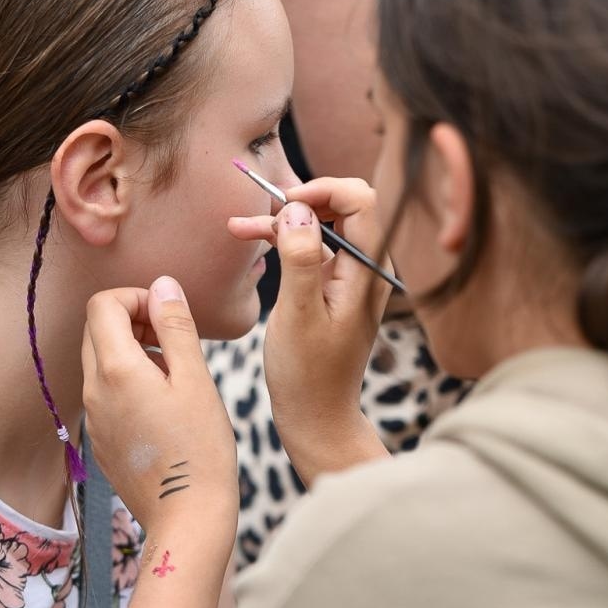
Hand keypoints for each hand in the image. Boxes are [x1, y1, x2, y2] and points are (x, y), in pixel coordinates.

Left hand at [81, 277, 237, 538]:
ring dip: (133, 351)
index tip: (168, 316)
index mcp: (115, 370)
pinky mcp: (102, 440)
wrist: (187, 517)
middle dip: (132, 321)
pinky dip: (130, 382)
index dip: (136, 297)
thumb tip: (163, 284)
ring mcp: (94, 418)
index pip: (103, 304)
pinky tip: (165, 406)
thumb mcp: (196, 379)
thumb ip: (176, 326)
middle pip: (97, 329)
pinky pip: (106, 393)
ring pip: (101, 362)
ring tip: (175, 374)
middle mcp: (94, 391)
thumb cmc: (201, 448)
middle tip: (173, 340)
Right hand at [227, 179, 390, 483]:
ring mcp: (350, 279)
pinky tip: (250, 239)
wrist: (316, 418)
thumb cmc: (307, 374)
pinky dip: (283, 243)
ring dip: (284, 222)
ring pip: (322, 227)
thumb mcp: (298, 315)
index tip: (286, 203)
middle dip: (302, 201)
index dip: (323, 190)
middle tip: (262, 212)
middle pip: (344, 207)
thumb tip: (299, 210)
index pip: (362, 200)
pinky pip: (312, 251)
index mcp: (367, 272)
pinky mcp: (332, 289)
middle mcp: (365, 269)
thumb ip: (301, 260)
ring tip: (240, 225)